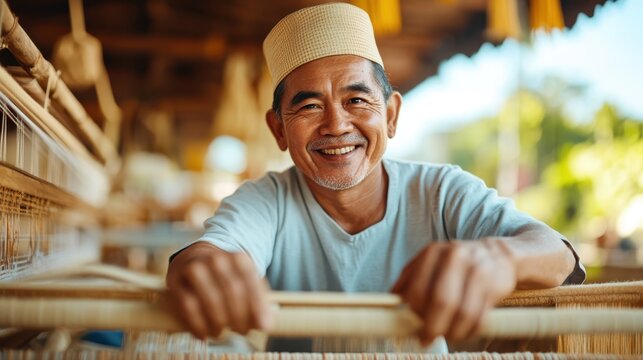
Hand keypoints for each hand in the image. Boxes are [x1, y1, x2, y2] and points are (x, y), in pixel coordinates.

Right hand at [166, 242, 271, 338]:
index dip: (258, 305)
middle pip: (232, 290)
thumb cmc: (225, 276)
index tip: (262, 326)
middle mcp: (217, 259)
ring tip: (221, 333)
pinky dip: (197, 323)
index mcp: (238, 258)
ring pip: (210, 297)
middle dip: (239, 316)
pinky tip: (203, 334)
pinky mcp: (175, 279)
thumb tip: (265, 324)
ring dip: (218, 320)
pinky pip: (188, 305)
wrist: (196, 257)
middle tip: (242, 331)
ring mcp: (195, 267)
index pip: (251, 281)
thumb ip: (256, 300)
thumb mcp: (244, 280)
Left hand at [391, 239, 516, 344]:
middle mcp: (455, 258)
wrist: (496, 253)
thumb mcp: (430, 261)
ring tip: (447, 336)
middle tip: (427, 339)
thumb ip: (409, 277)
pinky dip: (470, 331)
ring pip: (464, 312)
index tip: (411, 327)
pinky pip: (481, 317)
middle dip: (433, 326)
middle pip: (442, 301)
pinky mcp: (495, 285)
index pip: (418, 289)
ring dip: (453, 332)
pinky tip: (464, 332)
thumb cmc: (455, 262)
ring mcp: (478, 270)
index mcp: (433, 253)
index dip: (414, 313)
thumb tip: (391, 298)